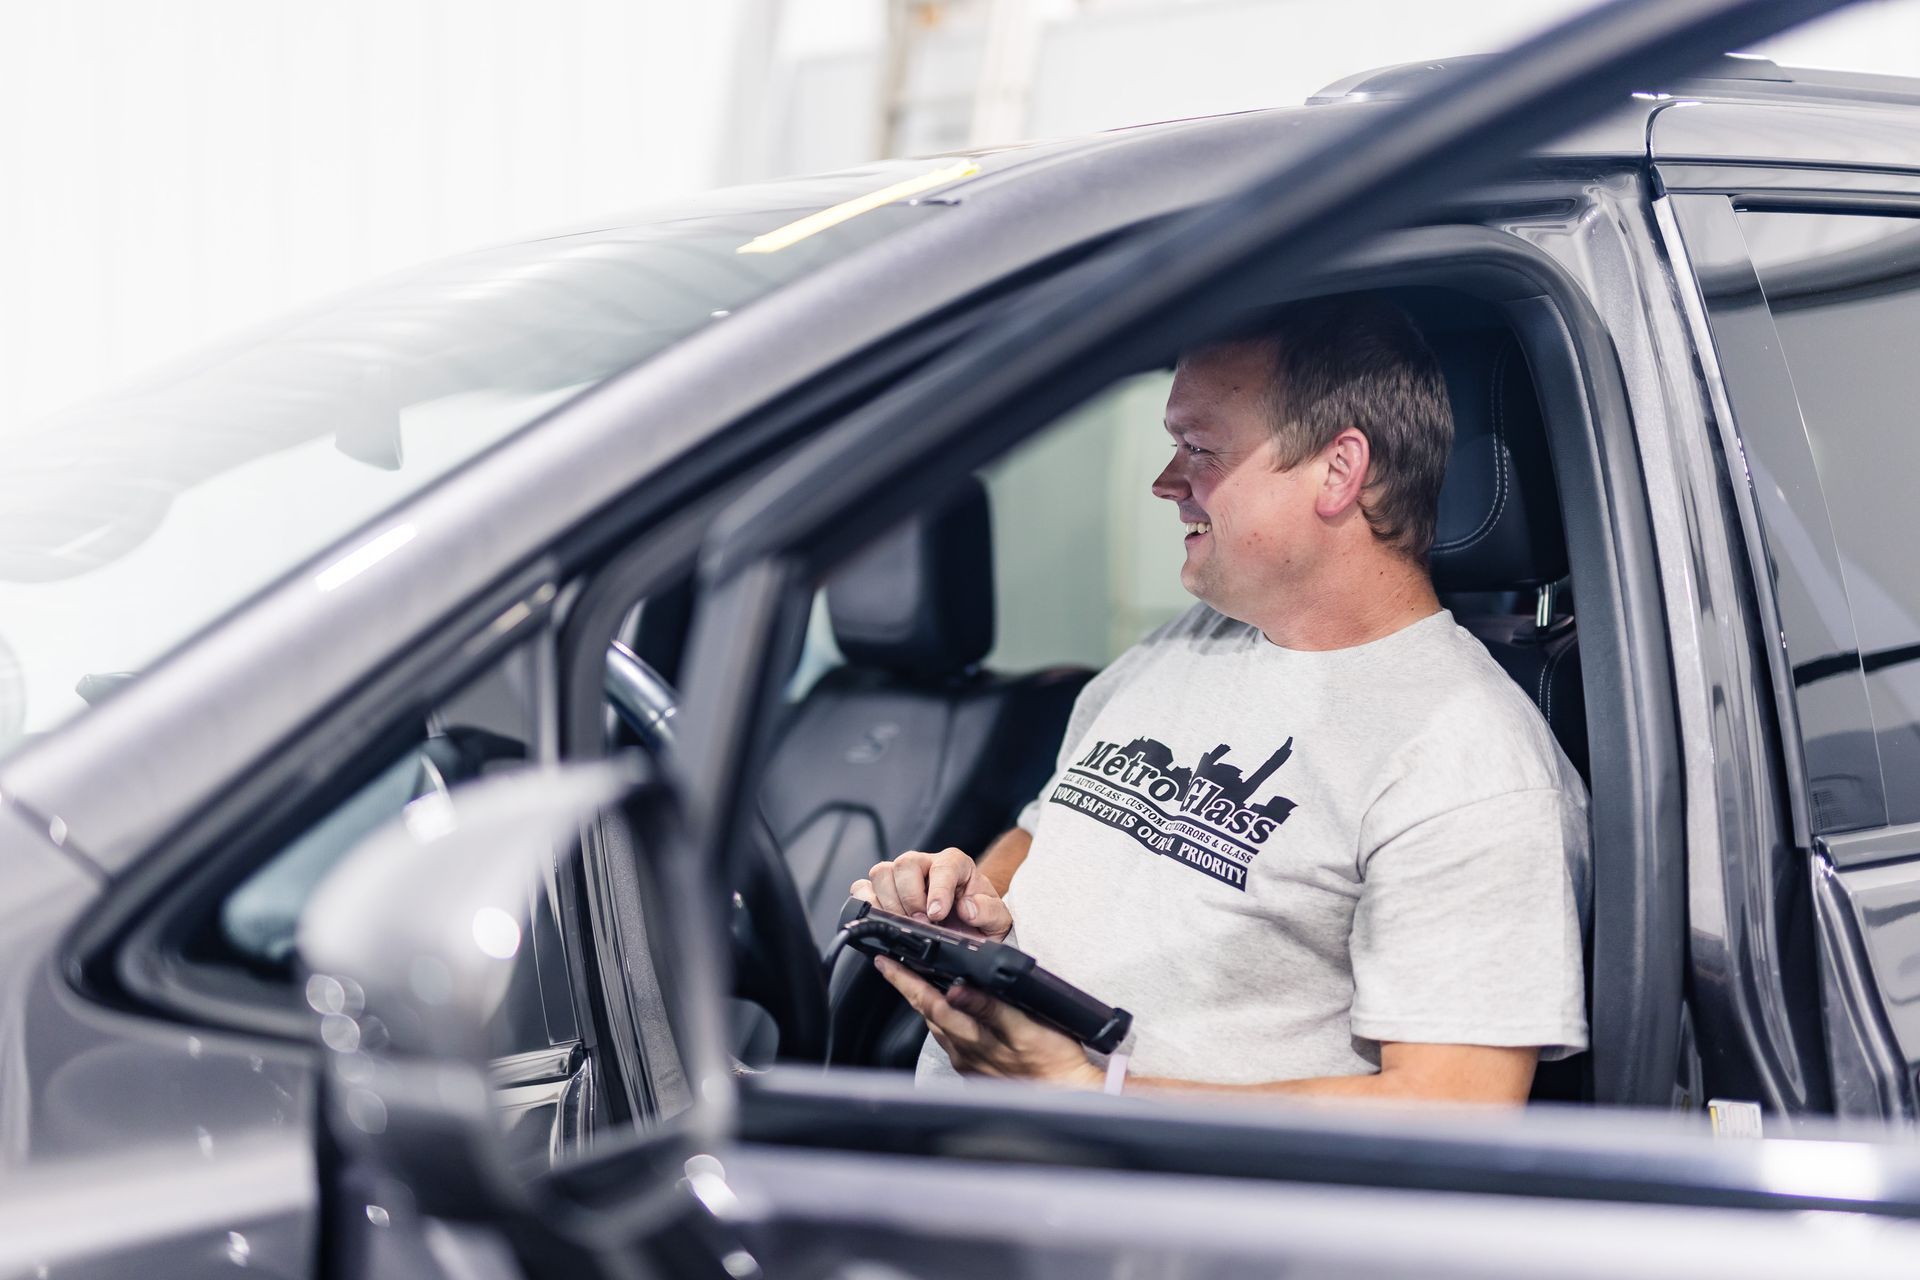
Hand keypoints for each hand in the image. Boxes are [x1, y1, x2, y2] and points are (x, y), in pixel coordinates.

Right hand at [851, 847, 1012, 940]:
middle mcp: (925, 865)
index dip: (938, 890)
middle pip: (904, 864)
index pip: (942, 866)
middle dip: (910, 898)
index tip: (937, 914)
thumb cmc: (980, 919)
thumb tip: (967, 908)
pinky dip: (867, 904)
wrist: (969, 931)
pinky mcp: (882, 892)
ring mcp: (901, 877)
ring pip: (881, 873)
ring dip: (889, 903)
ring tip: (906, 924)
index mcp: (955, 864)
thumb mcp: (997, 918)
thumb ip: (988, 911)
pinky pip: (862, 888)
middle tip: (922, 923)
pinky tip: (883, 920)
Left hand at [873, 956, 1101, 1087]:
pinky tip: (949, 1016)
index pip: (928, 1002)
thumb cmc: (1054, 1059)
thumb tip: (955, 990)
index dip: (904, 981)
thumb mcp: (1026, 1026)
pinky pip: (952, 1042)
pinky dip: (944, 1022)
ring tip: (915, 984)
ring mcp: (970, 1064)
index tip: (884, 964)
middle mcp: (965, 1053)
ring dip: (925, 1005)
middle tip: (892, 967)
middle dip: (908, 989)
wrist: (1069, 1094)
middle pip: (927, 1014)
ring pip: (938, 1029)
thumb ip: (989, 1008)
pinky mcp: (979, 1072)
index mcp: (973, 1037)